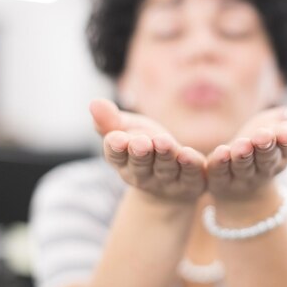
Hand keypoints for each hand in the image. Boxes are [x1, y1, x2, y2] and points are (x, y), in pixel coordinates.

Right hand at [90, 99, 205, 201]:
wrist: (171, 180)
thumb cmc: (144, 147)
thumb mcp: (127, 130)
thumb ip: (110, 120)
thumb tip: (94, 102)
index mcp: (124, 163)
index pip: (116, 156)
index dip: (116, 148)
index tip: (117, 138)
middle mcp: (144, 176)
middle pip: (140, 166)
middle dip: (141, 154)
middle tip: (141, 143)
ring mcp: (167, 183)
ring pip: (166, 169)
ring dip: (165, 156)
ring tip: (164, 142)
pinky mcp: (190, 184)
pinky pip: (192, 174)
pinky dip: (191, 165)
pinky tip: (189, 154)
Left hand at [205, 98, 286, 200]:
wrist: (241, 187)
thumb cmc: (265, 147)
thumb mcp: (284, 126)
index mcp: (283, 153)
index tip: (286, 131)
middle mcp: (265, 167)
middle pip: (267, 158)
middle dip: (266, 147)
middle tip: (264, 136)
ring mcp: (242, 177)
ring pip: (244, 166)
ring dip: (243, 156)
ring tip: (242, 145)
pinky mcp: (219, 180)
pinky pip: (219, 172)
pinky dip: (220, 163)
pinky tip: (219, 153)